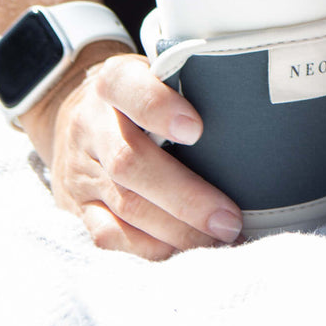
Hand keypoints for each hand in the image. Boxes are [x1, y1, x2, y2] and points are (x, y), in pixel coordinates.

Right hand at [27, 52, 244, 259]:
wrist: (73, 116)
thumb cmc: (139, 97)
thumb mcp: (155, 75)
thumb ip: (190, 87)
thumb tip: (252, 118)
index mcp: (113, 83)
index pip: (128, 88)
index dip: (159, 109)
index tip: (196, 129)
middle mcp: (91, 125)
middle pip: (130, 162)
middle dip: (185, 197)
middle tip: (228, 218)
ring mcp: (81, 169)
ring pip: (124, 204)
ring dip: (176, 229)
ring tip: (218, 239)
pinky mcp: (78, 206)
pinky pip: (108, 235)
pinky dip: (149, 247)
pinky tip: (182, 250)